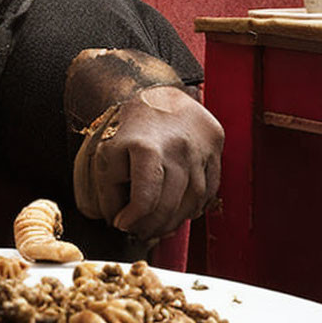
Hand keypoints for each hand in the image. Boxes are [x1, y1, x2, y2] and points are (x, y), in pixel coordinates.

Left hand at [73, 86, 222, 240]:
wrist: (154, 90)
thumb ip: (109, 192)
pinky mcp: (215, 146)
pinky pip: (210, 188)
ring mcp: (201, 147)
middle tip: (140, 232)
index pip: (145, 200)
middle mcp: (178, 148)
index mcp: (146, 148)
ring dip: (175, 220)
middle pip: (170, 203)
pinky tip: (178, 209)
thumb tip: (120, 222)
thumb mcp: (105, 156)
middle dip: (152, 226)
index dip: (132, 219)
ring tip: (158, 225)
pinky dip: (194, 205)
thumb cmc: (126, 128)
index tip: (121, 224)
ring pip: (193, 200)